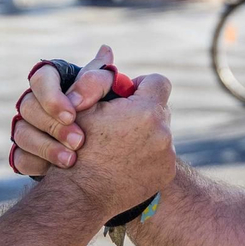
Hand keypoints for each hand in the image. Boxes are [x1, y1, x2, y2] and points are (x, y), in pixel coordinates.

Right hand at [11, 45, 119, 174]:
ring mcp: (27, 127)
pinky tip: (56, 171)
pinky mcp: (26, 152)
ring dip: (46, 147)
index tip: (72, 114)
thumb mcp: (106, 95)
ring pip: (21, 133)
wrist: (103, 153)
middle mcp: (35, 103)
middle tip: (79, 141)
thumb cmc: (105, 114)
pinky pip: (20, 158)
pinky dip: (37, 164)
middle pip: (27, 106)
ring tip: (71, 160)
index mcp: (53, 82)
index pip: (41, 78)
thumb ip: (100, 78)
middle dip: (53, 125)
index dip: (52, 96)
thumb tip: (106, 51)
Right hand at [56, 73, 173, 214]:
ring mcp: (168, 155)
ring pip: (160, 133)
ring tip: (119, 146)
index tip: (125, 97)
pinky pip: (161, 156)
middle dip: (140, 112)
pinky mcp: (166, 174)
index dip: (140, 85)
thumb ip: (97, 76)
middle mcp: (164, 132)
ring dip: (144, 135)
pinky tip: (125, 163)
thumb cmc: (76, 146)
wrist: (80, 196)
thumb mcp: (82, 107)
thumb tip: (107, 49)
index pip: (158, 81)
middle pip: (158, 109)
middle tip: (117, 124)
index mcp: (146, 110)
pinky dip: (147, 156)